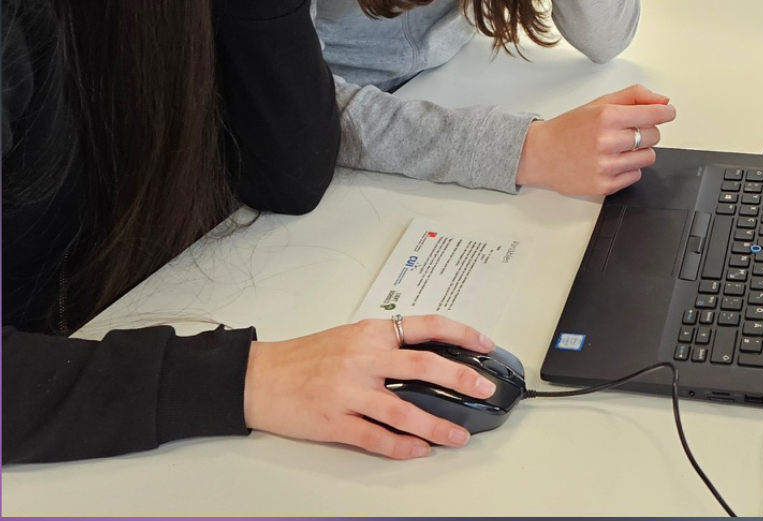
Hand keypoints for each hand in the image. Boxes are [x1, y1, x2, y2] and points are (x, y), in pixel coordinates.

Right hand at [243, 315, 496, 458]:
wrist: (262, 376)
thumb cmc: (306, 356)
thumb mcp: (351, 336)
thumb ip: (387, 344)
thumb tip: (430, 357)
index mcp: (371, 333)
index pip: (425, 326)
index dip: (460, 333)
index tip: (484, 344)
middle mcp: (364, 358)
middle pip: (423, 366)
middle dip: (460, 378)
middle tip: (484, 389)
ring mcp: (350, 391)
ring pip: (404, 410)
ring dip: (436, 425)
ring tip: (458, 435)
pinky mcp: (335, 421)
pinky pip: (376, 437)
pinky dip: (401, 447)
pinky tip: (419, 451)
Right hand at [516, 84, 675, 194]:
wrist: (541, 154)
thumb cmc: (569, 128)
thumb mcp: (599, 104)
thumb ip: (633, 97)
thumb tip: (663, 101)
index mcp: (606, 116)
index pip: (653, 114)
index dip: (665, 113)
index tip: (668, 113)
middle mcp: (607, 141)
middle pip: (653, 136)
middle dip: (645, 131)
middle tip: (626, 131)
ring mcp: (606, 165)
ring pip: (648, 157)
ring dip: (638, 151)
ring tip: (617, 147)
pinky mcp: (605, 185)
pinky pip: (635, 175)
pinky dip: (627, 168)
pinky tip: (610, 161)